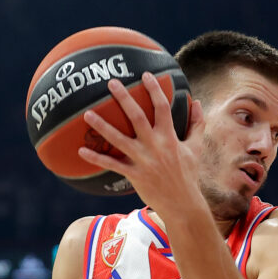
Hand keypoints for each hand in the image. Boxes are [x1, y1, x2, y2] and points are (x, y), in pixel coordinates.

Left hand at [78, 72, 206, 217]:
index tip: (145, 75)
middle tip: (111, 82)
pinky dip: (96, 158)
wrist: (183, 203)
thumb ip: (197, 123)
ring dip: (102, 126)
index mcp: (170, 136)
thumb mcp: (196, 148)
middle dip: (124, 98)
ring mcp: (143, 160)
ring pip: (119, 139)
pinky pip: (112, 164)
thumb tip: (197, 102)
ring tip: (87, 113)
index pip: (162, 107)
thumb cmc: (188, 175)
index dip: (154, 89)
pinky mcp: (134, 175)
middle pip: (137, 117)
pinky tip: (81, 150)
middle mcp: (155, 145)